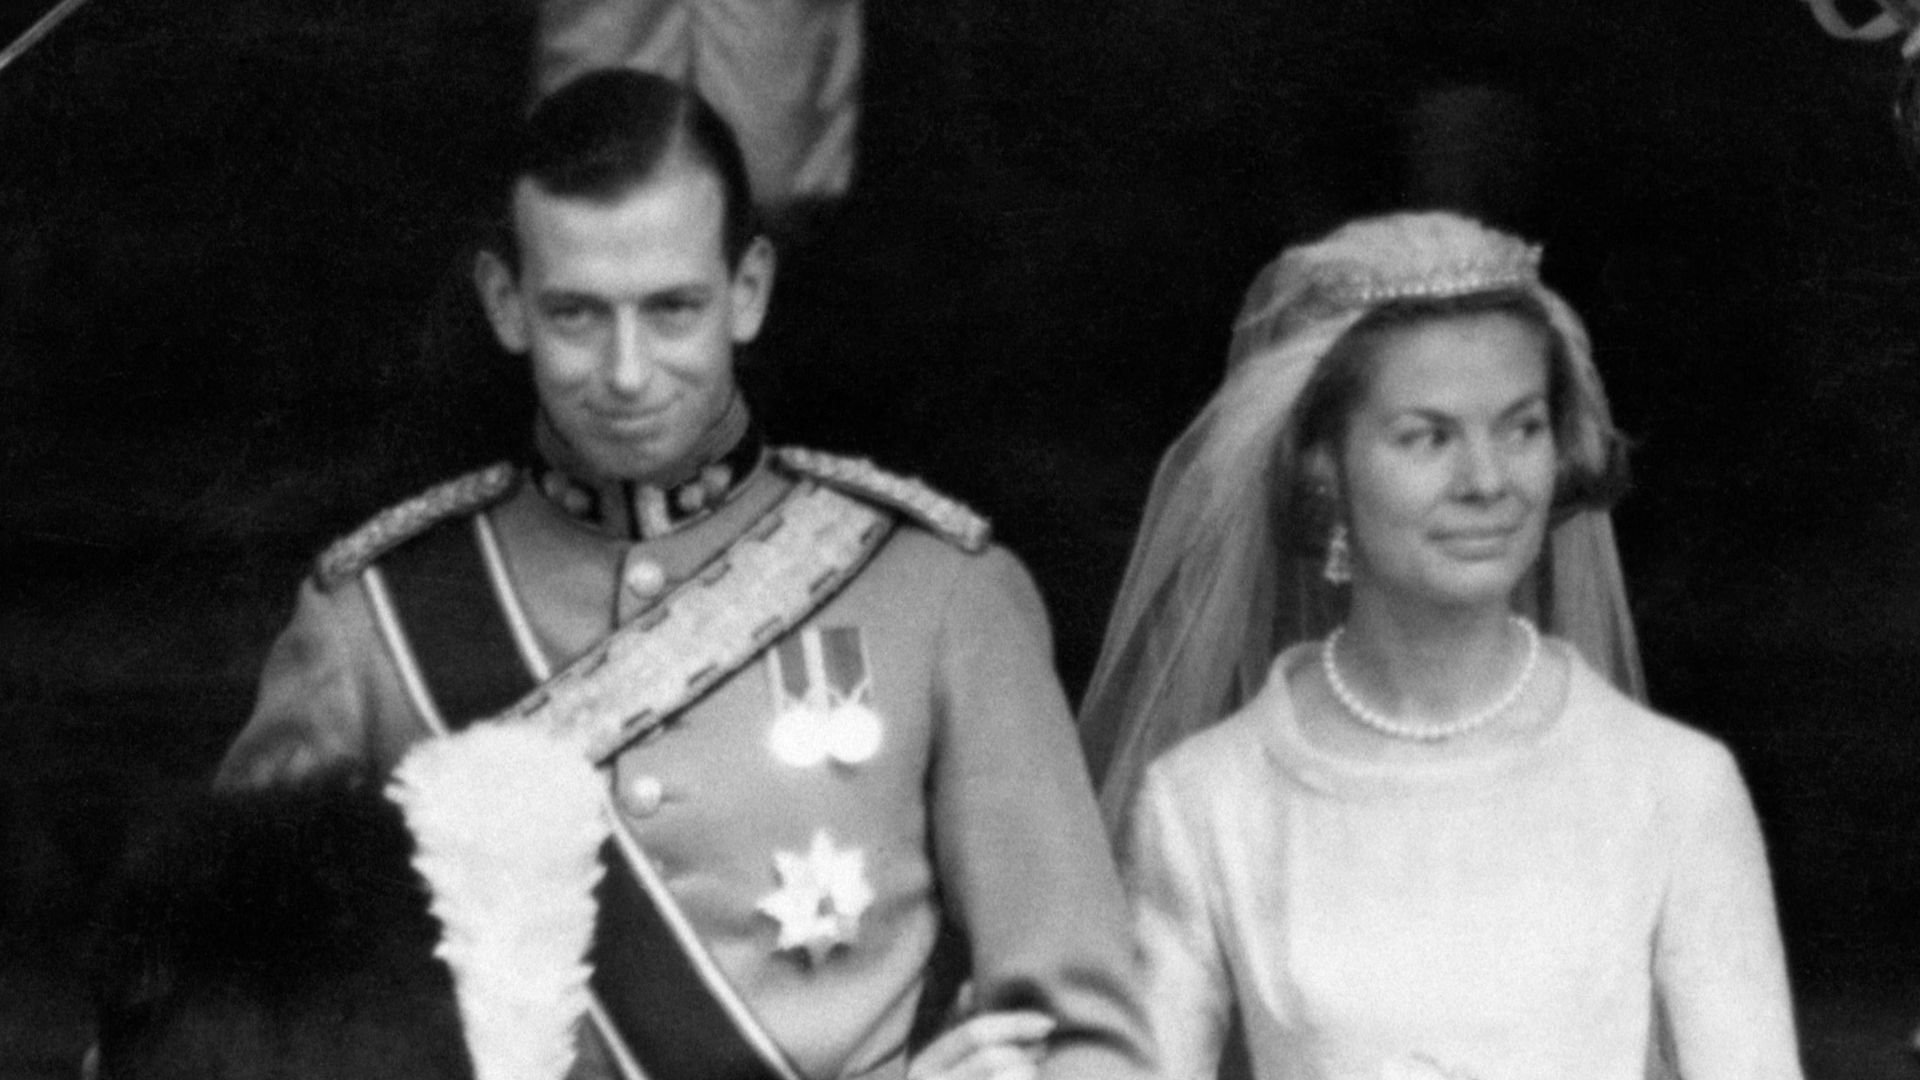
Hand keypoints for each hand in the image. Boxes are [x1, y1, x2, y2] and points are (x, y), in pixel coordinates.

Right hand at [906, 1010, 1055, 1079]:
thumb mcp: (941, 1064)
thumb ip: (954, 1026)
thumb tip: (969, 986)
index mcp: (924, 1066)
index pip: (974, 1033)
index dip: (1015, 1023)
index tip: (1048, 1023)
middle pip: (994, 1060)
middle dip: (1027, 1053)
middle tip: (1044, 1050)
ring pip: (1010, 1079)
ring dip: (1028, 1073)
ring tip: (1032, 1072)